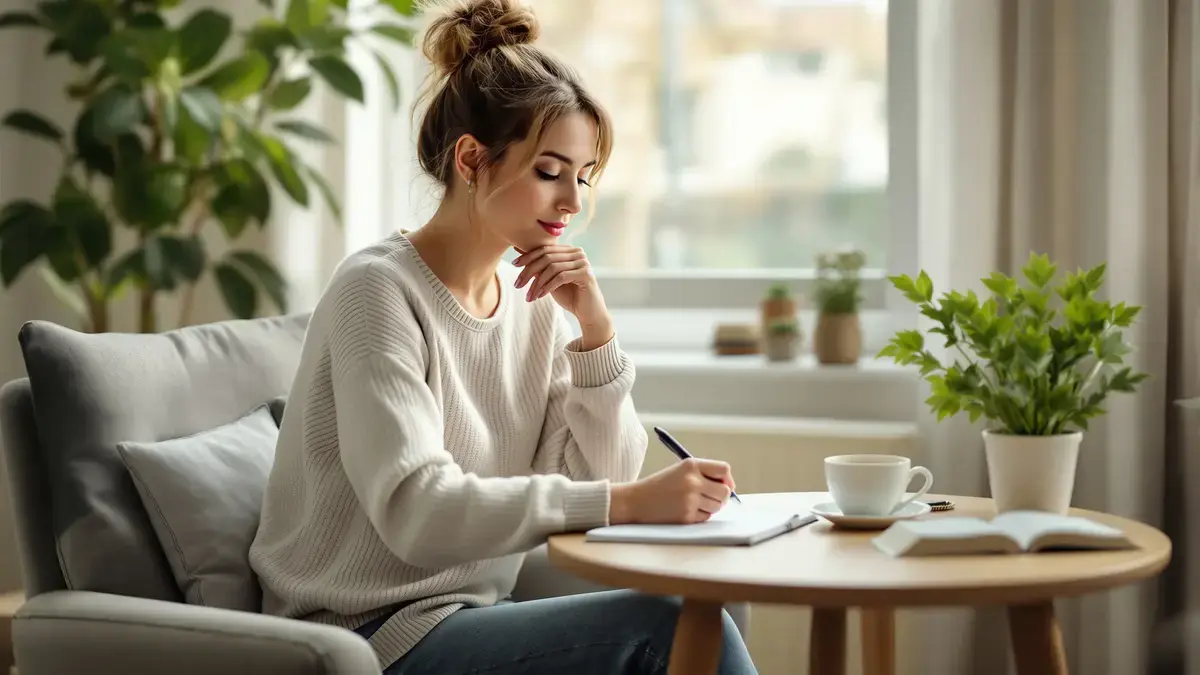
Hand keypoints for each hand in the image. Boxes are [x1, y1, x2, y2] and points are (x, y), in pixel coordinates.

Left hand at [513, 246, 611, 338]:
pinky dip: (548, 287)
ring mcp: (583, 262)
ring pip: (552, 268)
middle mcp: (578, 253)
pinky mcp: (585, 274)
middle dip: (529, 271)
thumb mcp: (549, 279)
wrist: (588, 313)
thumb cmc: (569, 295)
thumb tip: (518, 250)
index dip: (528, 256)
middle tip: (517, 284)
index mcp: (569, 250)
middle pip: (547, 257)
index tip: (514, 265)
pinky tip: (540, 296)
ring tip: (529, 296)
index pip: (545, 249)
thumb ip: (539, 266)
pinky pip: (561, 277)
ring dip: (537, 283)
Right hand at [609, 459, 735, 524]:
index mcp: (691, 465)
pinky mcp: (686, 516)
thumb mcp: (680, 471)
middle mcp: (692, 481)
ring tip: (693, 504)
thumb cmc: (660, 486)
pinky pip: (705, 517)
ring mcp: (690, 500)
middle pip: (725, 491)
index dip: (727, 479)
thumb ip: (703, 475)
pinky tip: (684, 511)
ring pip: (717, 506)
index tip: (724, 485)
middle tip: (710, 498)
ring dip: (710, 507)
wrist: (635, 501)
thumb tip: (730, 488)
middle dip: (721, 496)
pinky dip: (699, 516)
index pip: (724, 469)